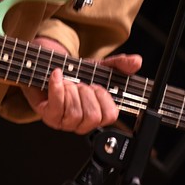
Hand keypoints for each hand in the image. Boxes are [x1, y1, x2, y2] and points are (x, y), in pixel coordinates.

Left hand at [21, 37, 141, 134]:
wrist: (50, 70)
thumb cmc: (75, 75)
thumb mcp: (100, 68)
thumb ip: (120, 64)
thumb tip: (136, 62)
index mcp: (97, 114)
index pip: (110, 116)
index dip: (104, 98)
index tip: (97, 86)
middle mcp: (81, 123)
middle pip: (92, 116)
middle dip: (86, 92)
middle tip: (81, 84)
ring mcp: (64, 122)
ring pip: (74, 112)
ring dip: (71, 89)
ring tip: (68, 82)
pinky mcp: (49, 116)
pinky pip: (57, 105)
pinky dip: (57, 86)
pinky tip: (57, 76)